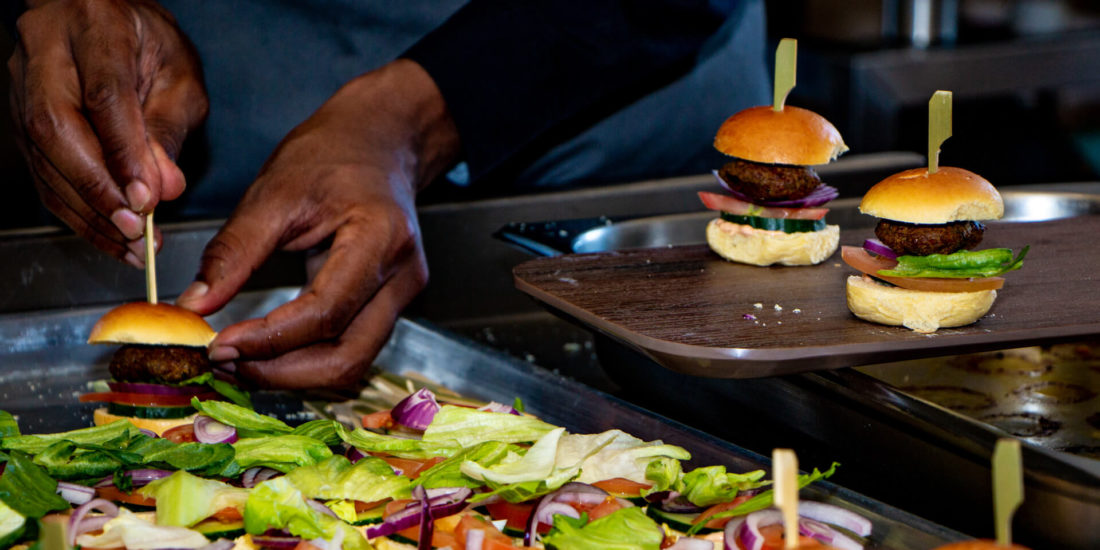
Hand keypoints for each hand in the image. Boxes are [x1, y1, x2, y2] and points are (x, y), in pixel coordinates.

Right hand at [8, 0, 206, 264]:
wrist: (105, 20)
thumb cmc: (148, 45)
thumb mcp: (179, 76)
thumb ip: (169, 128)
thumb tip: (163, 188)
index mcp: (95, 26)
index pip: (104, 95)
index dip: (123, 154)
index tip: (147, 199)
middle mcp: (46, 51)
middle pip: (56, 127)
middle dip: (97, 188)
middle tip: (136, 229)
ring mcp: (23, 84)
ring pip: (43, 157)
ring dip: (88, 210)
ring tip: (130, 244)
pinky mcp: (19, 118)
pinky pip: (41, 172)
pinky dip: (76, 211)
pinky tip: (109, 235)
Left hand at [177, 60, 459, 388]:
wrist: (380, 143)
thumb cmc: (331, 156)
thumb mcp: (273, 192)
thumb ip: (234, 252)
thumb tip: (194, 305)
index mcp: (379, 238)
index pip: (324, 311)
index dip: (270, 340)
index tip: (219, 346)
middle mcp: (402, 276)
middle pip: (348, 356)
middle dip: (281, 372)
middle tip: (225, 363)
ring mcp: (402, 295)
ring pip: (352, 363)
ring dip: (293, 373)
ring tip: (240, 360)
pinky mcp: (390, 305)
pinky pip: (351, 349)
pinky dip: (307, 360)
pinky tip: (268, 351)